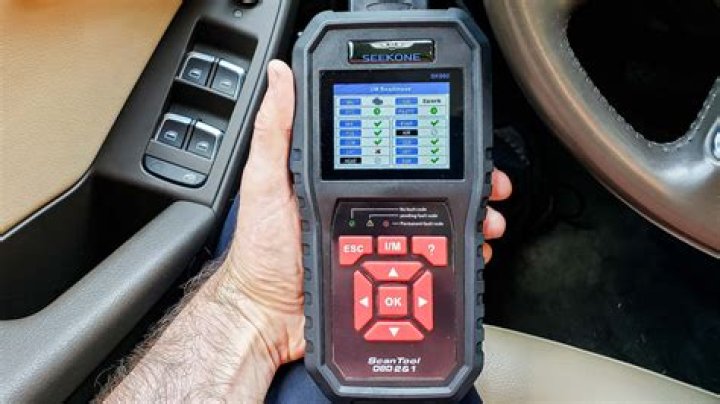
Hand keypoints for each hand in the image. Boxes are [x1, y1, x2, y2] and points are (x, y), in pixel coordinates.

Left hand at [217, 60, 511, 368]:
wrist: (268, 316)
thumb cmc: (261, 253)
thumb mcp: (265, 183)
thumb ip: (275, 132)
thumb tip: (281, 76)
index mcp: (341, 176)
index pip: (394, 148)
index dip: (429, 138)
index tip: (457, 136)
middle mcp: (366, 202)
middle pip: (427, 181)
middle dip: (466, 178)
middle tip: (490, 184)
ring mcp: (380, 235)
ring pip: (438, 217)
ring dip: (471, 215)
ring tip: (486, 219)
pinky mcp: (389, 266)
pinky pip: (431, 256)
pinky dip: (457, 251)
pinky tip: (471, 247)